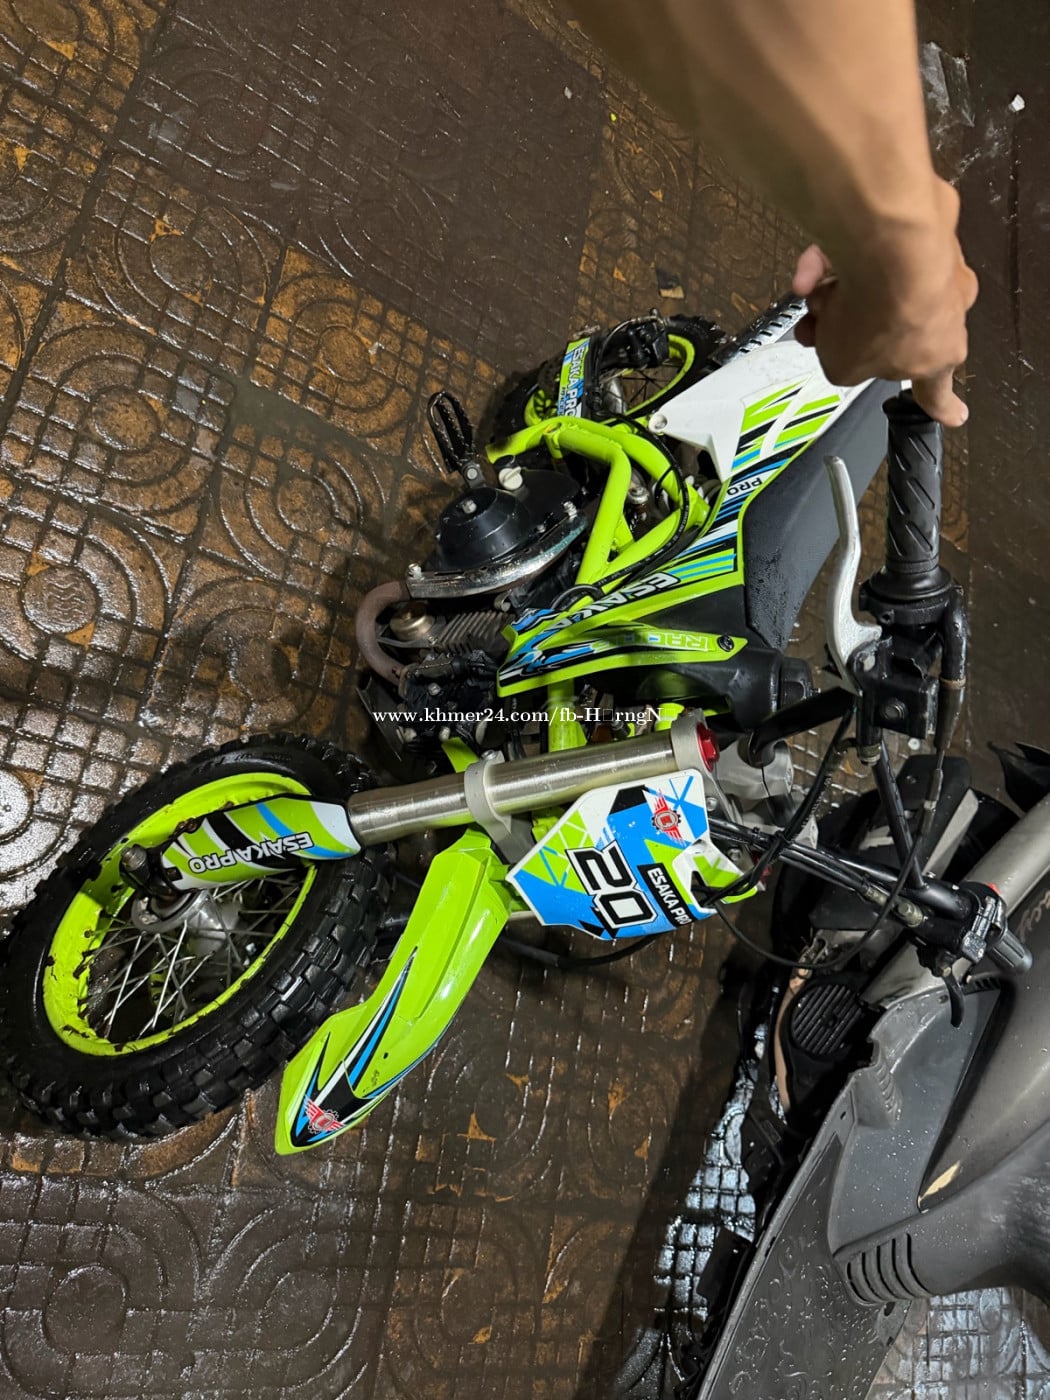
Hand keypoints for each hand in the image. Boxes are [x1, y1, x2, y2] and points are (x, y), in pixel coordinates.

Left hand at [791, 183, 977, 427]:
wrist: (891, 247)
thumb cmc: (877, 321)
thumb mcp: (844, 368)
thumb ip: (847, 364)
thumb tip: (849, 342)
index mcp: (940, 353)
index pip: (938, 389)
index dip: (942, 406)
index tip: (955, 416)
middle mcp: (947, 305)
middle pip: (891, 326)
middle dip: (848, 330)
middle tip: (816, 332)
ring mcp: (936, 260)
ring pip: (875, 284)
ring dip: (836, 296)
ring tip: (813, 297)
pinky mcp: (919, 220)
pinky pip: (869, 244)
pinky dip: (836, 258)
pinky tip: (810, 267)